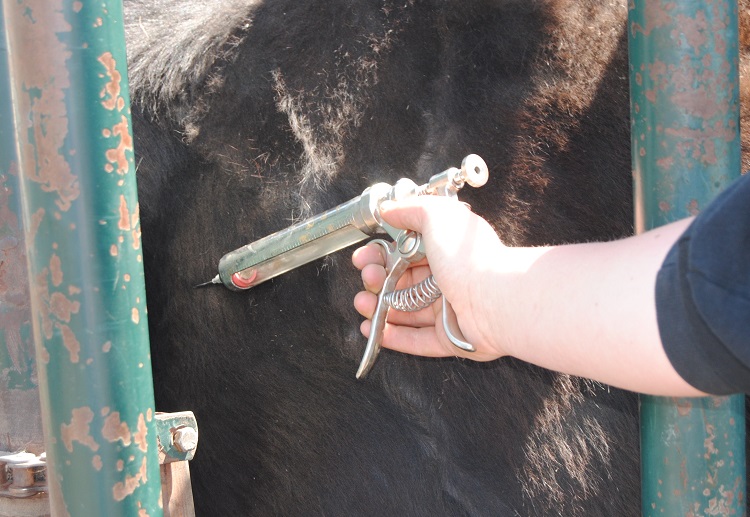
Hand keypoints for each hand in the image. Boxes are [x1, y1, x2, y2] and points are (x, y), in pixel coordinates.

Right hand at [352, 196, 507, 360]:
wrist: (494, 299)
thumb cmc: (468, 258)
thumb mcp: (437, 216)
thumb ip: (410, 210)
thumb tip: (389, 209)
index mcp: (445, 252)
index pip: (405, 254)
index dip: (381, 255)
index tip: (364, 258)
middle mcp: (447, 280)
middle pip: (402, 282)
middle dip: (377, 281)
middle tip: (368, 280)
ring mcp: (448, 310)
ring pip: (406, 311)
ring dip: (380, 309)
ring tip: (363, 305)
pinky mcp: (449, 338)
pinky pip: (417, 340)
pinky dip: (395, 337)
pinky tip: (374, 331)